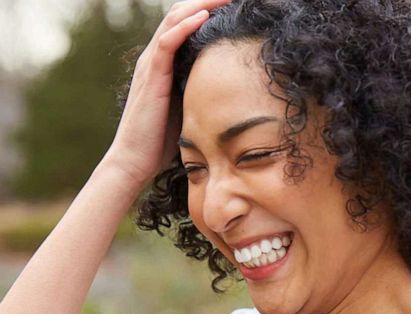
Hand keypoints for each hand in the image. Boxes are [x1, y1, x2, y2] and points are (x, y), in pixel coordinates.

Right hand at [104, 0, 231, 187]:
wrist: (135, 161)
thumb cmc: (161, 142)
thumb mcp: (187, 109)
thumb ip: (198, 93)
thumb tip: (226, 92)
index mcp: (165, 65)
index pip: (186, 26)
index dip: (207, 11)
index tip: (234, 7)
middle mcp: (156, 59)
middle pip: (181, 15)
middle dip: (207, 1)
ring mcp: (151, 66)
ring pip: (174, 22)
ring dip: (200, 5)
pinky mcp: (151, 78)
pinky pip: (166, 43)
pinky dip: (184, 27)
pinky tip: (203, 17)